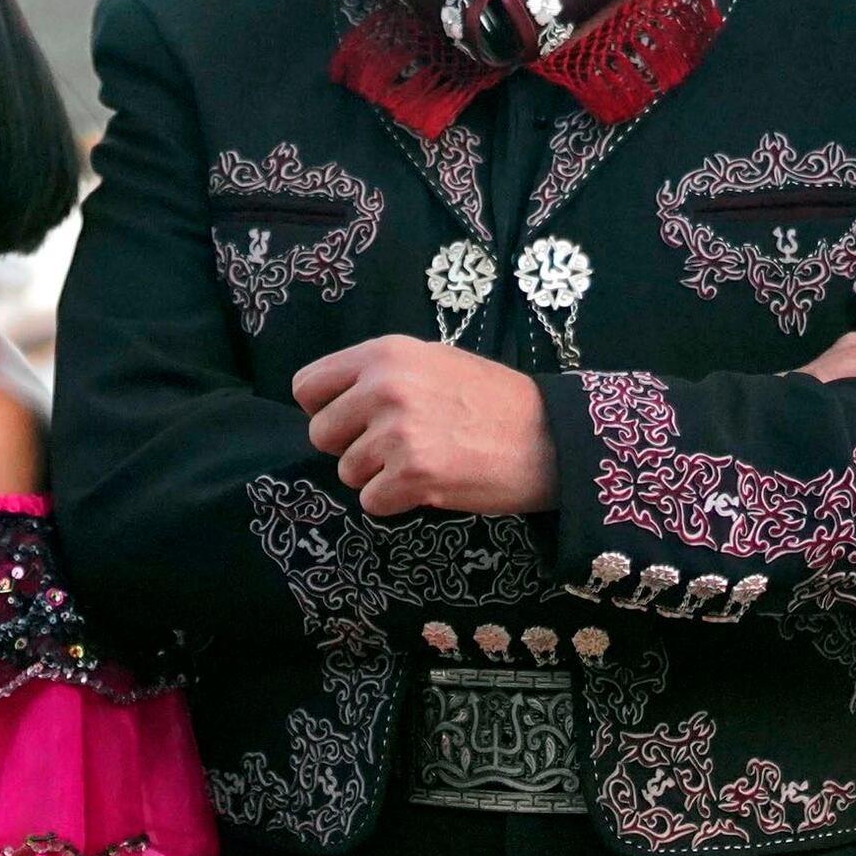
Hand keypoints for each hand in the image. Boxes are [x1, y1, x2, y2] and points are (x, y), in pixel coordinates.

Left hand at [290, 334, 557, 516]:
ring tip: (422, 461)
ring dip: (378, 476)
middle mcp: (384, 388)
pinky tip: (430, 483)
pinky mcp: (413, 475)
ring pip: (347, 471)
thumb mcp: (434, 361)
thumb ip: (380, 374)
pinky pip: (371, 501)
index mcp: (384, 354)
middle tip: (393, 447)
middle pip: (321, 434)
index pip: (307, 387)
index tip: (352, 420)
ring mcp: (397, 432)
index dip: (325, 408)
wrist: (549, 437)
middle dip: (350, 447)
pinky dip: (396, 501)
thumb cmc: (493, 400)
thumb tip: (333, 400)